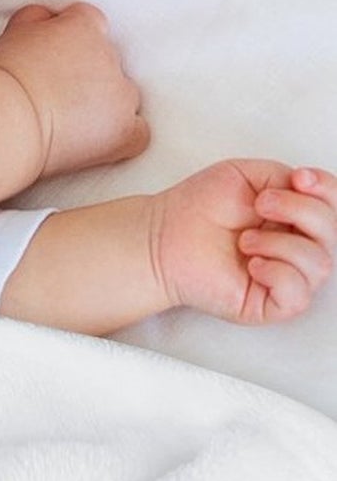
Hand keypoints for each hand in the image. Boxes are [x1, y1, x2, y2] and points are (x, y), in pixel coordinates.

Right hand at [0, 2, 148, 178]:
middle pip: (108, 61)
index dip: (70, 40)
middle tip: (54, 92)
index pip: (89, 23)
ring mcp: (121, 95)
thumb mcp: (14, 30)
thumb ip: (38, 18)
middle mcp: (110, 56)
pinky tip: (100, 140)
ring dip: (104, 104)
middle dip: (87, 74)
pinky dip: (123, 135)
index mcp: (86, 26)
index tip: (53, 57)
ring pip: (123, 95)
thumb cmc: (3, 77)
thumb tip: (49, 18)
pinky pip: (138, 131)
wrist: (5, 119)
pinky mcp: (124, 131)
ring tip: (70, 120)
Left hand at [151, 161, 336, 324]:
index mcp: (295, 218)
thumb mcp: (245, 175)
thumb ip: (284, 177)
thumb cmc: (197, 208)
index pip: (334, 207)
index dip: (327, 190)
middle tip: (260, 205)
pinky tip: (252, 264)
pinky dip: (278, 274)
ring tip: (244, 239)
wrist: (161, 237)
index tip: (299, 178)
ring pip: (320, 264)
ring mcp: (286, 277)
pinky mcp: (269, 304)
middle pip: (333, 233)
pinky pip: (298, 295)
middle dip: (300, 211)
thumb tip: (309, 188)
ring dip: (280, 244)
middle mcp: (296, 248)